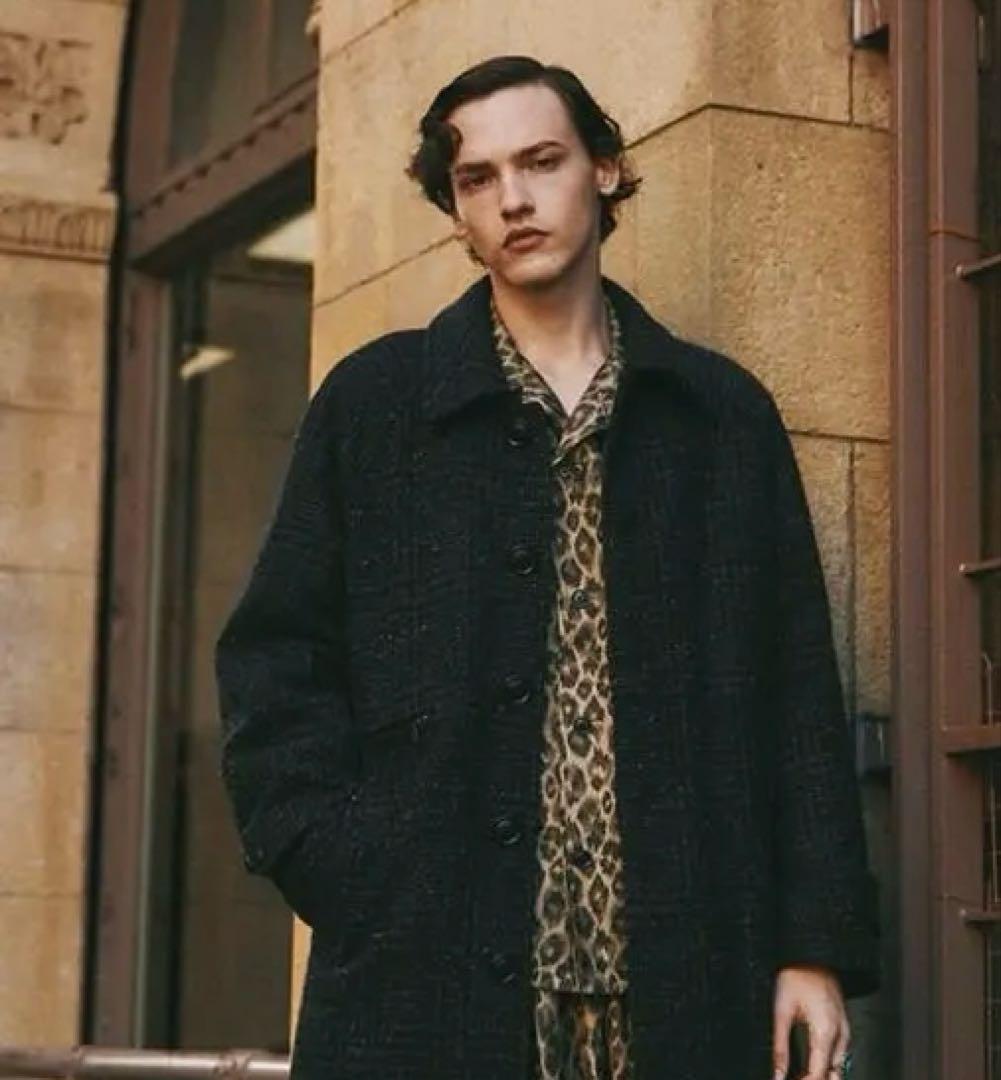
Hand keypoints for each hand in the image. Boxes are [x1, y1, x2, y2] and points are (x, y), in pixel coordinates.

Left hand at [772, 964, 849, 1079]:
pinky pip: (838, 1054)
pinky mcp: (842, 1025)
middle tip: (793, 1079)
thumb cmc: (796, 976)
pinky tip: (811, 1066)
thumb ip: (780, 1048)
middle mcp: (840, 1035)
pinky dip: (826, 1065)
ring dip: (821, 1075)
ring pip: (838, 1067)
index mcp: (826, 1032)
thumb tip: (778, 1073)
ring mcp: (844, 1030)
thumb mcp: (781, 1012)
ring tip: (799, 1076)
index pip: (818, 1074)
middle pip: (832, 1075)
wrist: (811, 952)